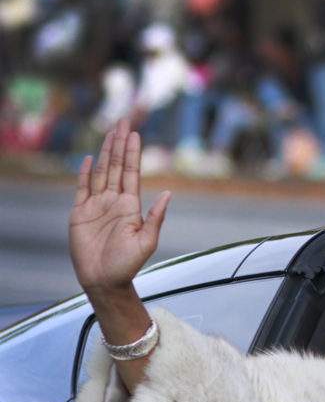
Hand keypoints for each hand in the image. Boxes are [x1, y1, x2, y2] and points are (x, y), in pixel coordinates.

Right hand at [70, 119, 170, 292]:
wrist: (104, 280)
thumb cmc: (127, 264)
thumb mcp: (146, 241)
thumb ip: (156, 217)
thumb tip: (168, 193)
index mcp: (130, 206)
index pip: (131, 173)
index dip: (132, 153)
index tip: (135, 134)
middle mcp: (114, 201)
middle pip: (116, 166)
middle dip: (119, 144)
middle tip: (123, 122)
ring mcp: (96, 206)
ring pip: (100, 172)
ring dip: (104, 152)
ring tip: (110, 133)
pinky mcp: (80, 213)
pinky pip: (82, 188)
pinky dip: (84, 173)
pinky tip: (88, 158)